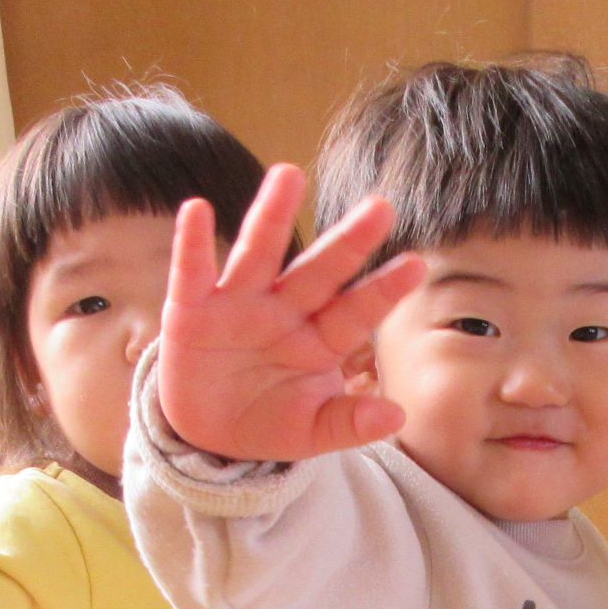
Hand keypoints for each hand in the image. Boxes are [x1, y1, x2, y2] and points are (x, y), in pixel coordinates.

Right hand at [156, 163, 427, 462]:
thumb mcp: (311, 433)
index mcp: (319, 340)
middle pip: (319, 272)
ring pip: (259, 254)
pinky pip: (192, 272)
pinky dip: (192, 244)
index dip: (382, 290)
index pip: (356, 313)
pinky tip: (196, 209)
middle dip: (347, 242)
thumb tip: (397, 416)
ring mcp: (239, 304)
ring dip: (271, 216)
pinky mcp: (191, 309)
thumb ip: (350, 423)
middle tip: (380, 207)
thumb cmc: (268, 422)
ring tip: (288, 175)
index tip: (416, 266)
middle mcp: (284, 311)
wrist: (208, 434)